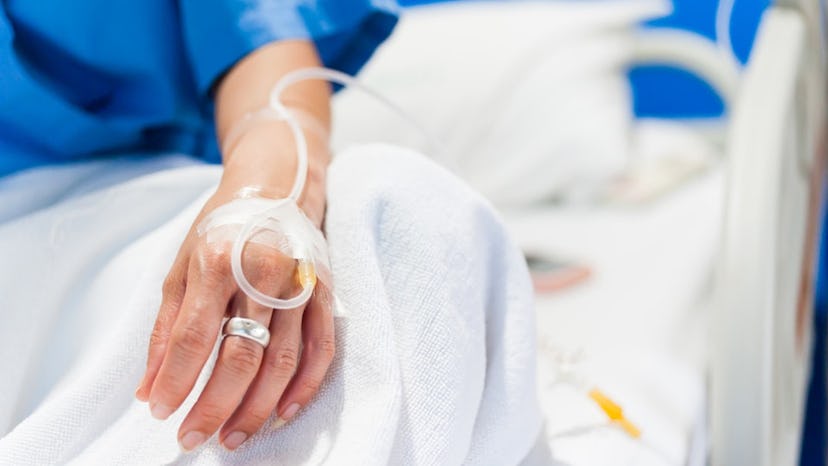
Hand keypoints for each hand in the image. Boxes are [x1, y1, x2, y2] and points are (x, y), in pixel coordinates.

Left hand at [135, 128, 333, 451]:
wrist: (277, 189)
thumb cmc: (222, 228)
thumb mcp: (181, 266)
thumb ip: (166, 329)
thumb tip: (149, 389)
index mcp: (219, 260)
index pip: (194, 336)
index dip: (176, 381)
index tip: (161, 414)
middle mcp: (264, 273)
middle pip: (241, 356)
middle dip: (214, 406)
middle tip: (193, 439)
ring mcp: (300, 284)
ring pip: (282, 361)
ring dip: (257, 408)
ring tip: (233, 439)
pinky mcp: (324, 292)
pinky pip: (321, 349)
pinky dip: (305, 387)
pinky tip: (283, 413)